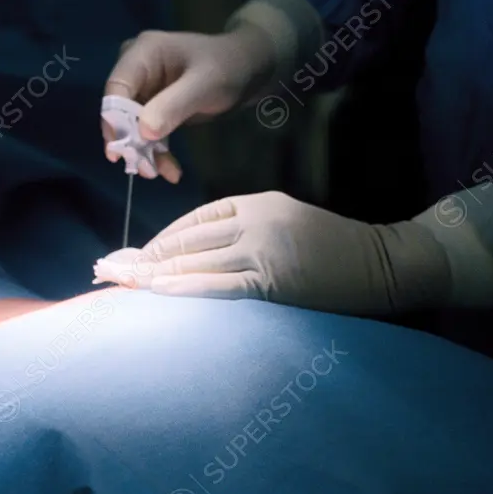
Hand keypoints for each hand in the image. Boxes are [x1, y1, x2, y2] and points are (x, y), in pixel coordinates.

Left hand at [93, 192, 453, 314]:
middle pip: (187, 239)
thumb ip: (244, 227)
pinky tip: (158, 291)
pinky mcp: (274, 278)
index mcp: (256, 202)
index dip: (160, 239)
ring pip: (197, 260)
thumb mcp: (286, 220)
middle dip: (145, 257)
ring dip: (154, 274)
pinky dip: (186, 287)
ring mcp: (263, 248)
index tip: (133, 255)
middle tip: (110, 268)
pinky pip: (220, 284)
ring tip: (121, 282)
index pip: (194, 219)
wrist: (382, 262)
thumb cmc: (333, 246)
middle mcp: (254, 220)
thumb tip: (197, 250)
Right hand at [102, 24, 276, 181]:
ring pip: (132, 126)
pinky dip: (157, 151)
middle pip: (119, 109)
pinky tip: (171, 171)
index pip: (116, 87)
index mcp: (142, 53)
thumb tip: (142, 132)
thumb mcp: (203, 85)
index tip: (121, 149)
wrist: (248, 68)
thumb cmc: (226, 67)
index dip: (114, 119)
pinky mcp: (153, 106)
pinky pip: (147, 132)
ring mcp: (144, 88)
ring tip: (163, 173)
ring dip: (145, 152)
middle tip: (146, 169)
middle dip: (131, 141)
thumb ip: (172, 105)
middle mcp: (136, 69)